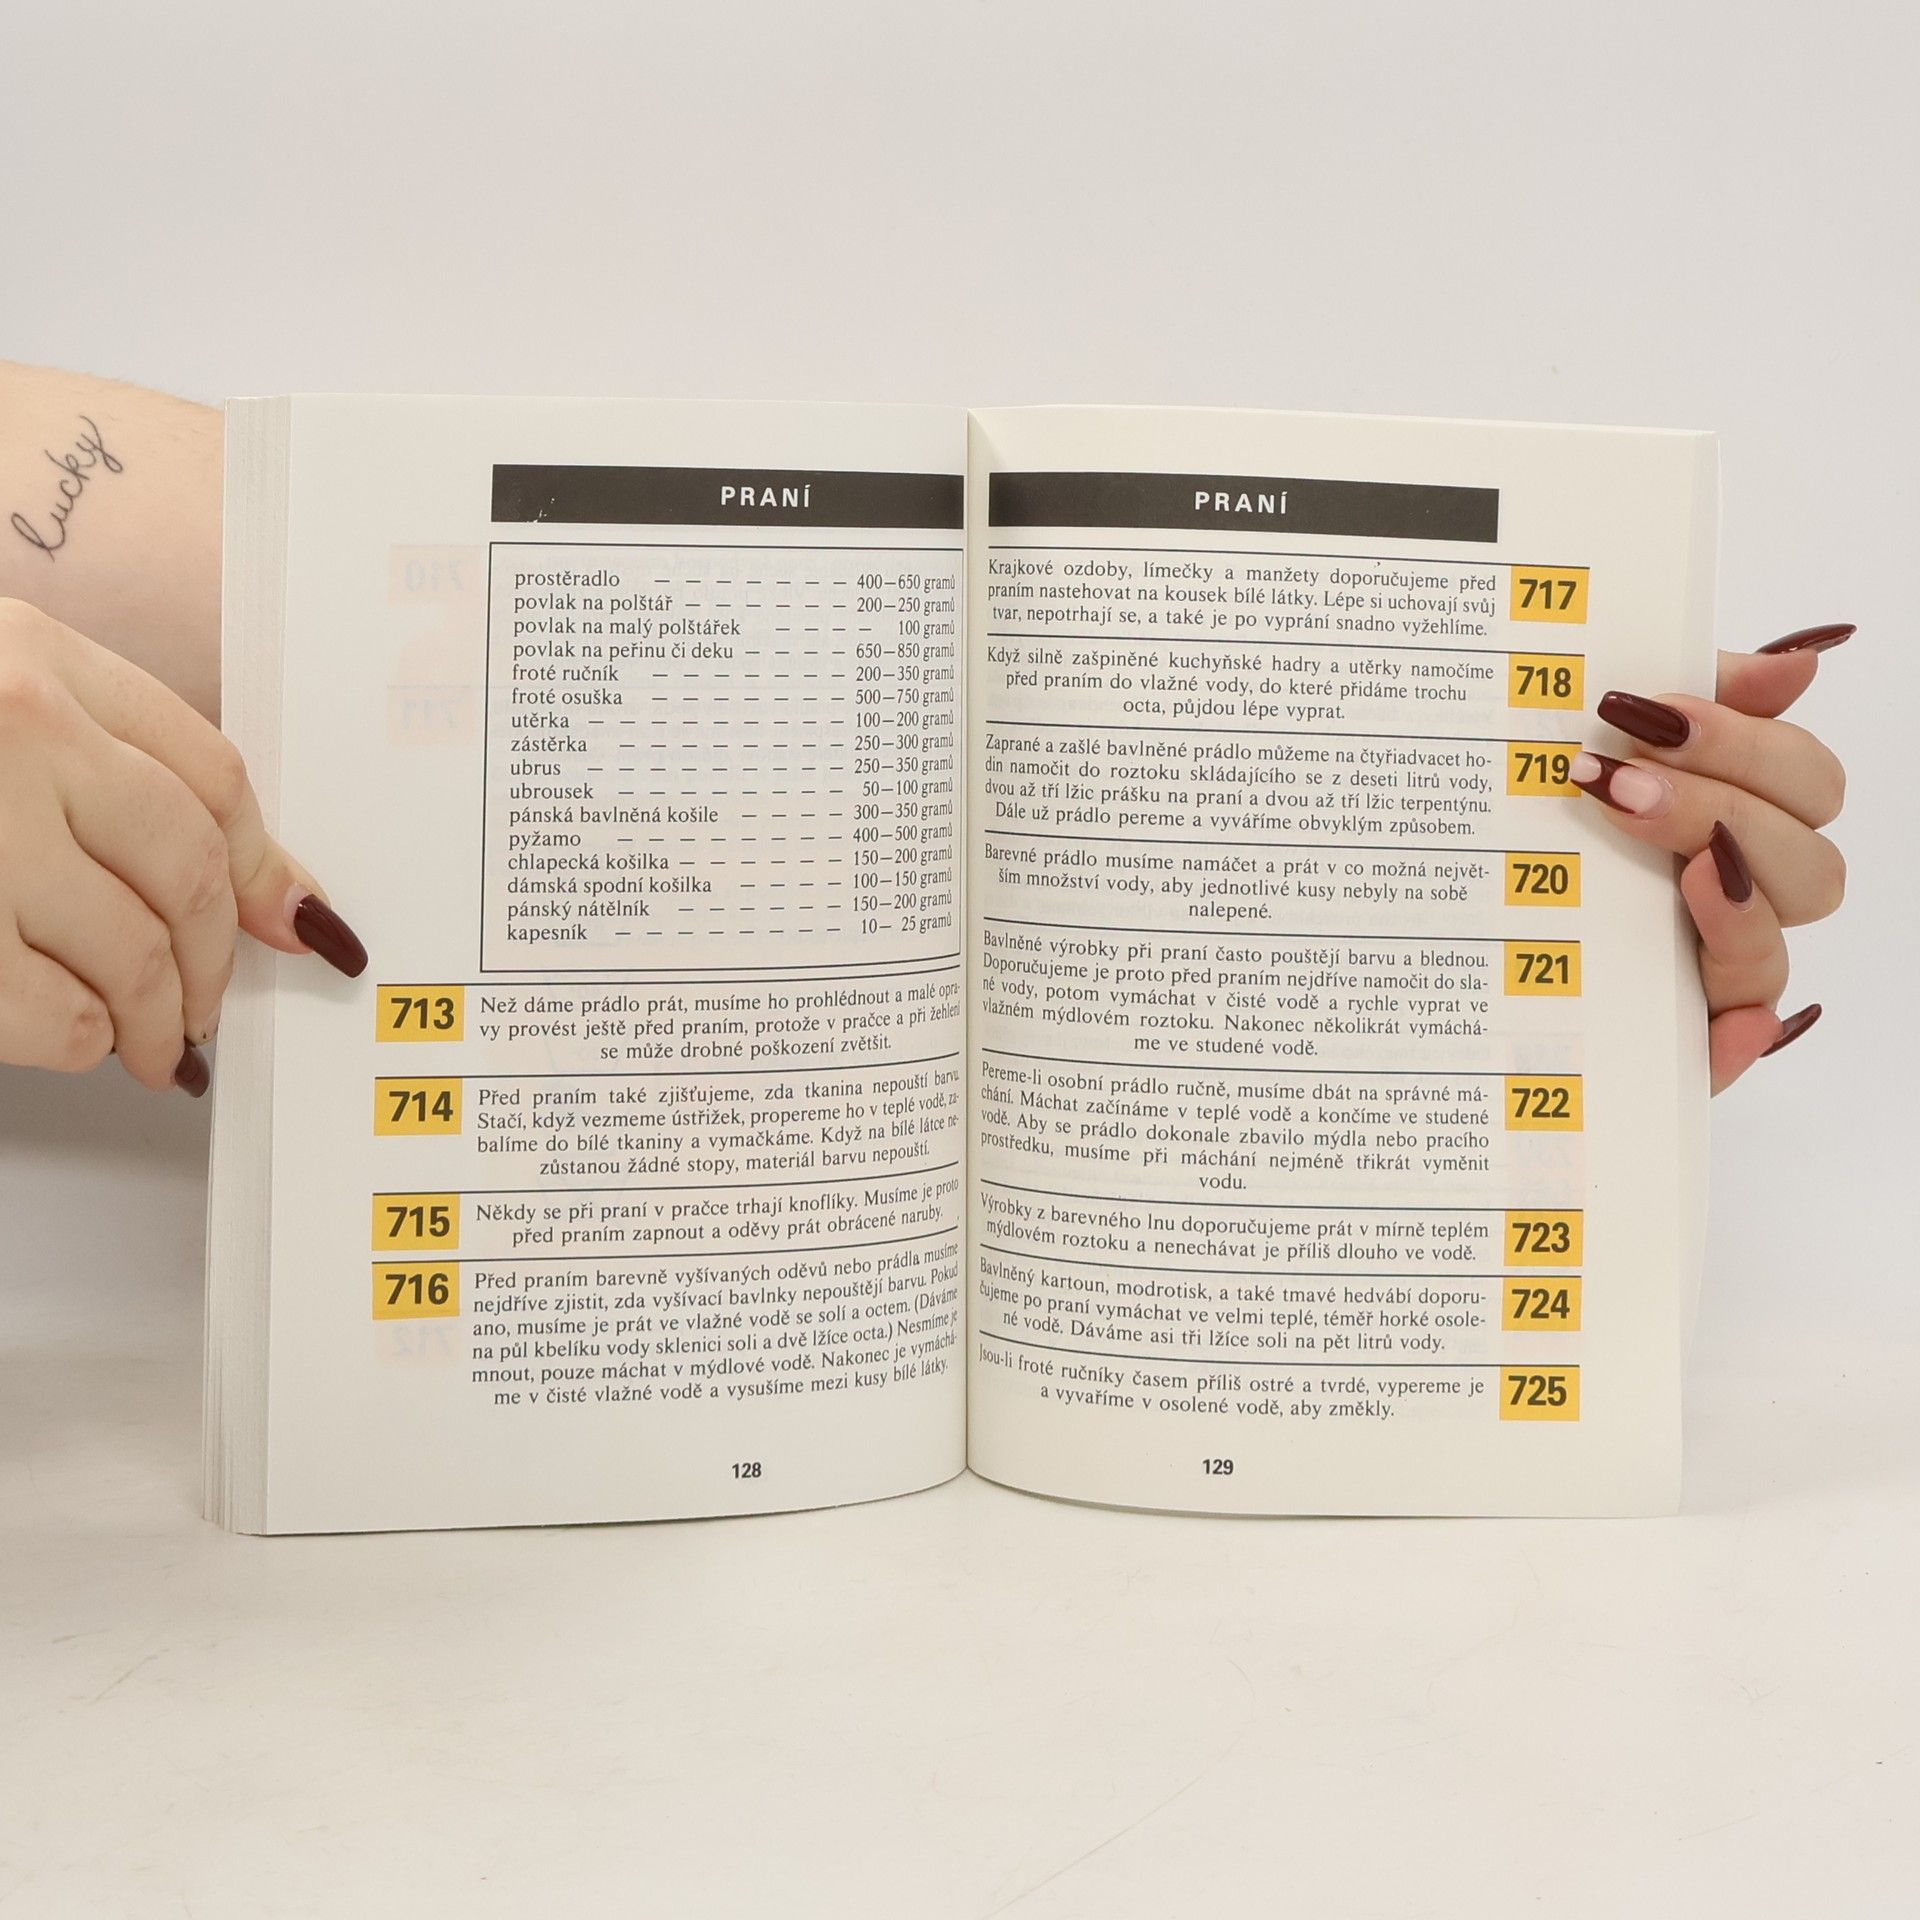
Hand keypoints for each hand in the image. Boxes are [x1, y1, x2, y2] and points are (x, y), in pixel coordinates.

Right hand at [0, 598, 364, 1093]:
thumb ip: (89, 760)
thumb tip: (229, 878)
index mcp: (40, 659)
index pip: (208, 772)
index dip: (266, 865)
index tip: (299, 921)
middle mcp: (23, 727)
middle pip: (190, 864)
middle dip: (219, 955)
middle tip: (212, 1007)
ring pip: (137, 950)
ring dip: (162, 1016)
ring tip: (158, 1044)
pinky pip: (59, 1011)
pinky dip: (83, 1042)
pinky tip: (81, 1041)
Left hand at [1569, 622, 1848, 1093]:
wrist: (1433, 913)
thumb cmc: (1534, 823)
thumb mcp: (1600, 742)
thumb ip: (1698, 697)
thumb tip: (1801, 660)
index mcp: (1733, 816)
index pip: (1805, 781)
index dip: (1747, 744)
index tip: (1649, 716)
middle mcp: (1735, 897)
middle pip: (1810, 866)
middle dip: (1726, 809)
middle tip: (1620, 786)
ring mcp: (1706, 972)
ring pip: (1774, 951)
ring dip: (1732, 903)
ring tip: (1667, 867)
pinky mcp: (1672, 1038)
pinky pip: (1730, 1048)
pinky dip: (1737, 1037)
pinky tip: (1723, 1024)